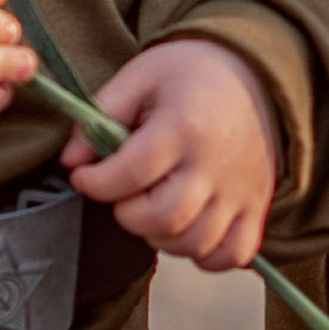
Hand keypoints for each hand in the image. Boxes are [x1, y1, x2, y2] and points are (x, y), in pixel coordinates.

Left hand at [65, 37, 280, 271]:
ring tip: (151, 207)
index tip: (83, 174)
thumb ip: (102, 113)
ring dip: (159, 236)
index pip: (131, 172)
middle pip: (164, 218)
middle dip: (127, 214)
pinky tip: (186, 228)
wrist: (254, 74)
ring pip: (194, 243)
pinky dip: (205, 254)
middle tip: (122, 193)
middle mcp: (217, 164)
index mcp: (185, 126)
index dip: (95, 182)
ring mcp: (242, 190)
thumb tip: (71, 160)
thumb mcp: (141, 75)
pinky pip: (232, 255)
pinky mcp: (257, 207)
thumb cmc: (189, 75)